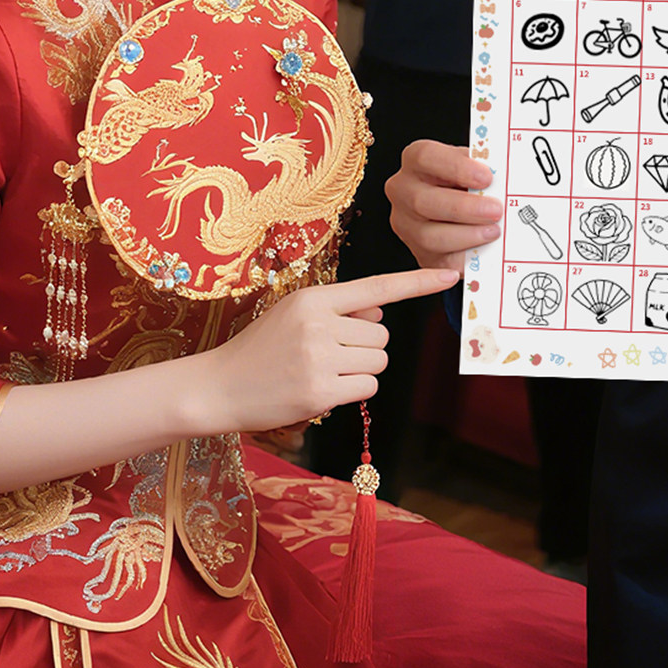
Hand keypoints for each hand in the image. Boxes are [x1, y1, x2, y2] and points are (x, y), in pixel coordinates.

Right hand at [200, 266, 458, 432]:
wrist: (217, 386)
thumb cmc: (261, 349)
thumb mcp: (295, 315)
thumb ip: (340, 311)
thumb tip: (379, 313)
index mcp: (314, 298)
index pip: (377, 287)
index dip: (418, 282)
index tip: (450, 276)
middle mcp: (319, 324)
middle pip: (382, 336)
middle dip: (365, 350)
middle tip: (328, 357)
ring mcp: (319, 358)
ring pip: (377, 363)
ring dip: (360, 372)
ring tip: (323, 372)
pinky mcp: (320, 392)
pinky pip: (367, 389)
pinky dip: (354, 392)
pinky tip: (324, 391)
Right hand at [387, 139, 501, 270]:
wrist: (464, 213)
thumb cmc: (468, 183)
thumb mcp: (472, 169)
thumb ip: (482, 171)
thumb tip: (504, 178)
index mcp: (416, 160)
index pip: (426, 157)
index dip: (457, 167)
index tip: (486, 177)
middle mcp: (404, 190)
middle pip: (424, 200)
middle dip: (464, 207)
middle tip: (495, 210)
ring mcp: (408, 224)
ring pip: (429, 236)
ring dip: (466, 235)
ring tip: (493, 231)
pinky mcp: (421, 252)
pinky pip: (440, 259)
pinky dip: (464, 256)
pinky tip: (484, 250)